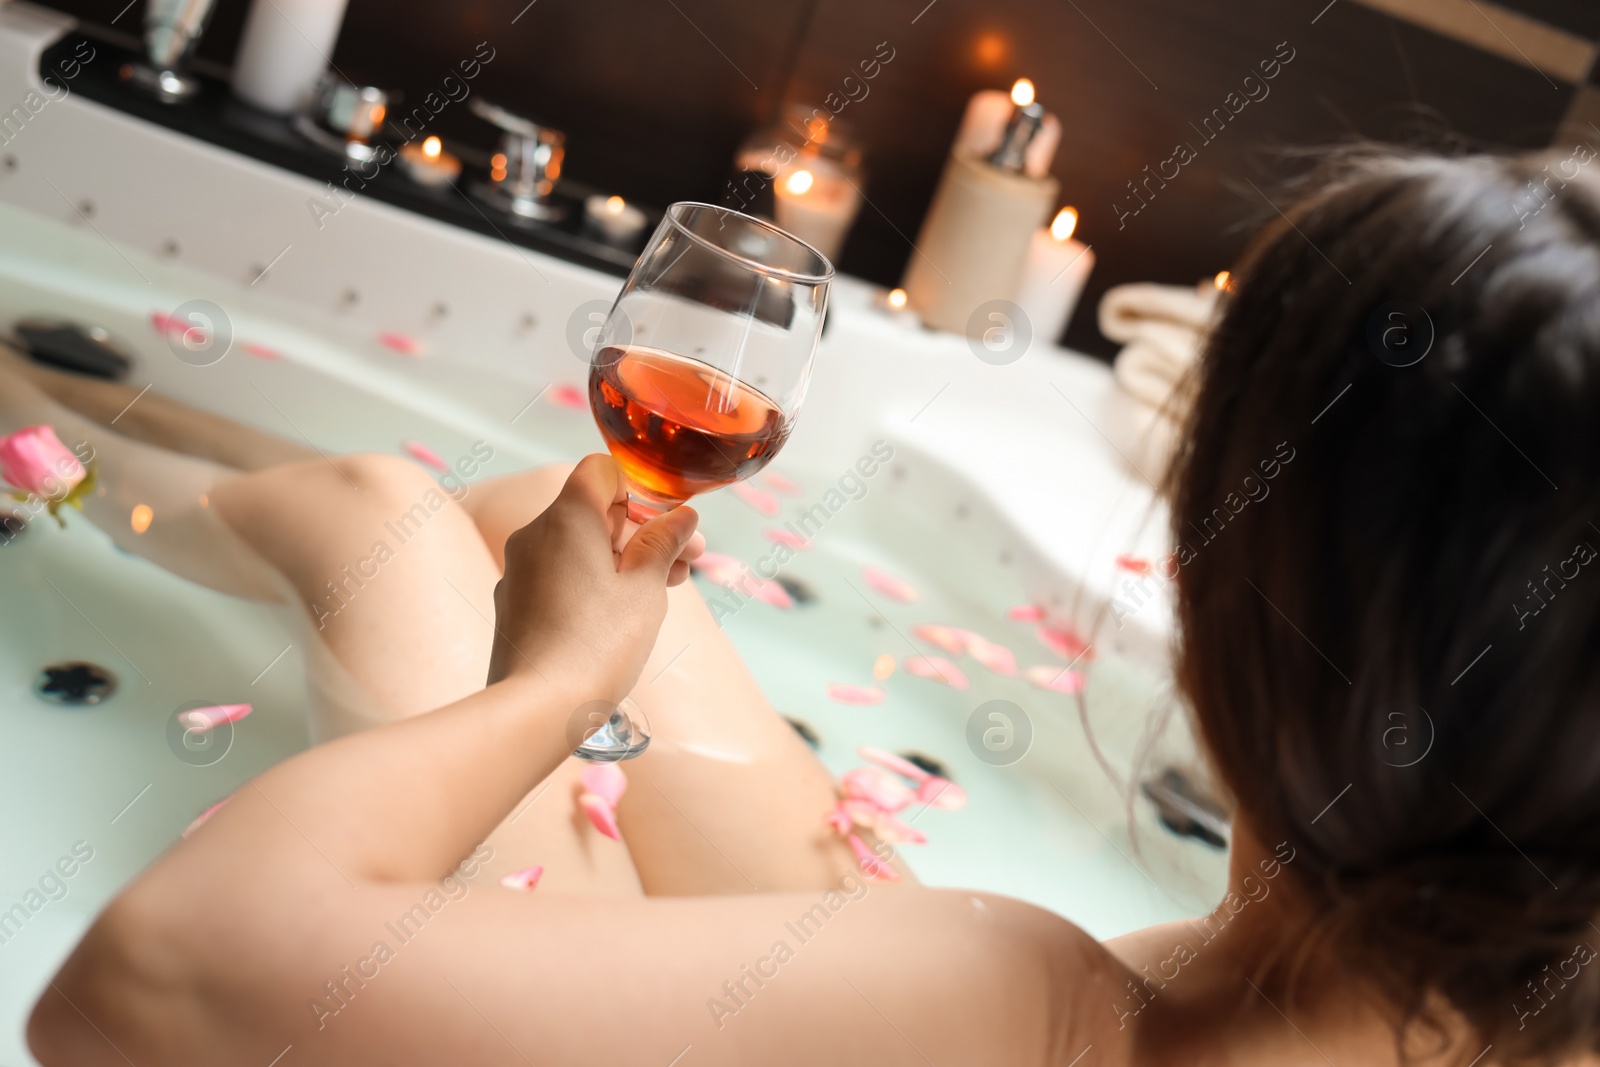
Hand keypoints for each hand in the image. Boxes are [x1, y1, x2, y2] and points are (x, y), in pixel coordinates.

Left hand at [486, 455, 701, 698]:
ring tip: (662, 592)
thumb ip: (664, 543)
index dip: (640, 490)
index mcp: (567, 517)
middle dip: (641, 532)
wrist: (538, 707)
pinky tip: (619, 618)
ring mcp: (519, 571)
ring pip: (577, 547)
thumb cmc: (598, 643)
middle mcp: (534, 535)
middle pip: (593, 512)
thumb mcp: (646, 588)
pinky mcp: (514, 605)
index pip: (601, 471)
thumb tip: (682, 517)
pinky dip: (591, 583)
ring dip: (621, 560)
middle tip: (685, 563)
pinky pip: (558, 576)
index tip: (667, 525)